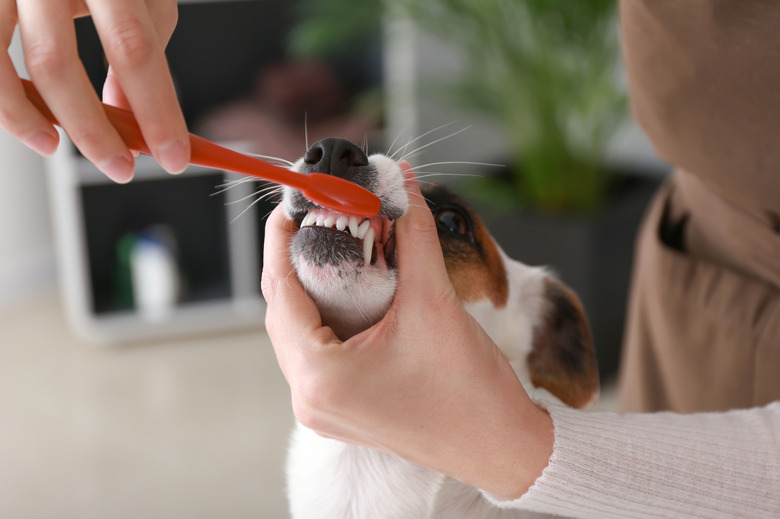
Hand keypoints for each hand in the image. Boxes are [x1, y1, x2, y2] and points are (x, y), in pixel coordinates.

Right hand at [0, 0, 188, 181]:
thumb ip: (143, 51)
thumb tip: (136, 118)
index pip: (134, 49)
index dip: (157, 110)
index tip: (175, 154)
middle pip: (59, 64)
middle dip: (94, 131)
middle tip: (122, 167)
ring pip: (5, 65)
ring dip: (32, 121)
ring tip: (58, 148)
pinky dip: (1, 101)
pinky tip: (27, 124)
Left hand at [261, 165, 553, 498]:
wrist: (499, 445)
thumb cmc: (470, 392)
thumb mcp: (435, 301)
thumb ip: (412, 233)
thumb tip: (400, 184)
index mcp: (320, 376)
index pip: (280, 289)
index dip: (283, 238)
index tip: (295, 202)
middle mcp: (310, 399)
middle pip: (284, 310)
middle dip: (299, 260)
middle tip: (320, 219)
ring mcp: (322, 409)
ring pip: (298, 331)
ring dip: (312, 289)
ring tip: (335, 250)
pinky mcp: (340, 410)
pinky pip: (316, 353)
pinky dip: (327, 318)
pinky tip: (350, 293)